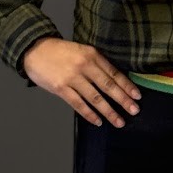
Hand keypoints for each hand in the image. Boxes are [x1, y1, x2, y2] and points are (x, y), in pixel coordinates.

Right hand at [22, 37, 140, 127]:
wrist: (35, 50)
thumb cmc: (60, 52)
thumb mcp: (82, 51)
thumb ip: (96, 64)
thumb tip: (113, 81)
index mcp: (92, 55)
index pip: (114, 73)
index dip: (126, 85)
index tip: (137, 96)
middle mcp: (85, 66)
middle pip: (108, 86)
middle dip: (123, 100)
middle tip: (134, 110)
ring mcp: (73, 78)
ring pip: (95, 98)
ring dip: (109, 111)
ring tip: (119, 121)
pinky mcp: (61, 88)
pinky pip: (78, 104)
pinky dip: (89, 114)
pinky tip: (98, 121)